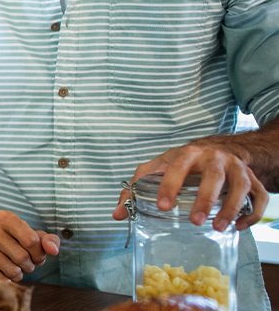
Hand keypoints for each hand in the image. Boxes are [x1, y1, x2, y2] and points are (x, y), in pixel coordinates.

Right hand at [0, 210, 59, 281]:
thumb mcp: (34, 235)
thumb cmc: (16, 240)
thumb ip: (49, 240)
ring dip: (19, 274)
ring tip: (16, 267)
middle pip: (22, 257)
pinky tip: (5, 272)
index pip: (31, 240)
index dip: (39, 253)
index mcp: (5, 217)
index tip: (37, 256)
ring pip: (12, 270)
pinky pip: (1, 279)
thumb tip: (53, 250)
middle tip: (27, 263)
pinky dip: (8, 280)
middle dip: (30, 265)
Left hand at [111, 141, 268, 231]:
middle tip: (194, 221)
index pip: (178, 165)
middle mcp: (215, 158)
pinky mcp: (254, 180)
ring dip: (231, 208)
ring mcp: (237, 168)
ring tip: (218, 227)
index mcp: (188, 153)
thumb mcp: (158, 168)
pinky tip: (240, 227)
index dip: (170, 184)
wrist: (220, 151)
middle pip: (214, 175)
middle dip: (205, 198)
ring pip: (240, 185)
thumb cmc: (183, 163)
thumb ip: (136, 188)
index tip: (163, 206)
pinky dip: (253, 213)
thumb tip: (118, 214)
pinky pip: (259, 196)